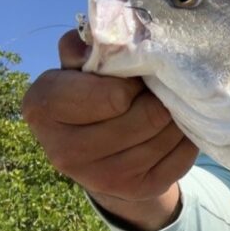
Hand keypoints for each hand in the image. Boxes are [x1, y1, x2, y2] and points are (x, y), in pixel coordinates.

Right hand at [20, 30, 196, 230]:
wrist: (101, 149)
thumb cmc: (91, 92)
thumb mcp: (82, 64)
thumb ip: (88, 46)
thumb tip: (102, 39)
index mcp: (43, 108)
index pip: (113, 94)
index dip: (132, 81)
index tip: (131, 77)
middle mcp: (64, 151)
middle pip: (148, 115)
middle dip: (160, 97)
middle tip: (157, 90)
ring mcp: (101, 179)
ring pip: (167, 134)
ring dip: (176, 114)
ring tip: (166, 105)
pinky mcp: (136, 191)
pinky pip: (182, 155)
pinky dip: (186, 137)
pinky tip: (174, 128)